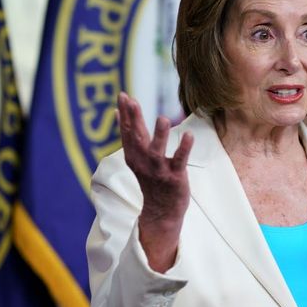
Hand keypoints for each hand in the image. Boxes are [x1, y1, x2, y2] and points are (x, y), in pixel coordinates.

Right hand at [117, 91, 193, 271]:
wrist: (161, 211)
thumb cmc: (151, 179)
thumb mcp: (137, 157)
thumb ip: (131, 135)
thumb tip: (118, 113)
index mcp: (134, 156)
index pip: (127, 132)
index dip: (125, 114)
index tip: (123, 95)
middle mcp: (143, 162)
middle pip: (137, 138)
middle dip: (134, 118)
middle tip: (131, 100)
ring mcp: (159, 171)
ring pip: (157, 151)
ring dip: (159, 135)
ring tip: (162, 118)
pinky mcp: (175, 177)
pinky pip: (179, 161)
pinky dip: (184, 149)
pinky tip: (188, 135)